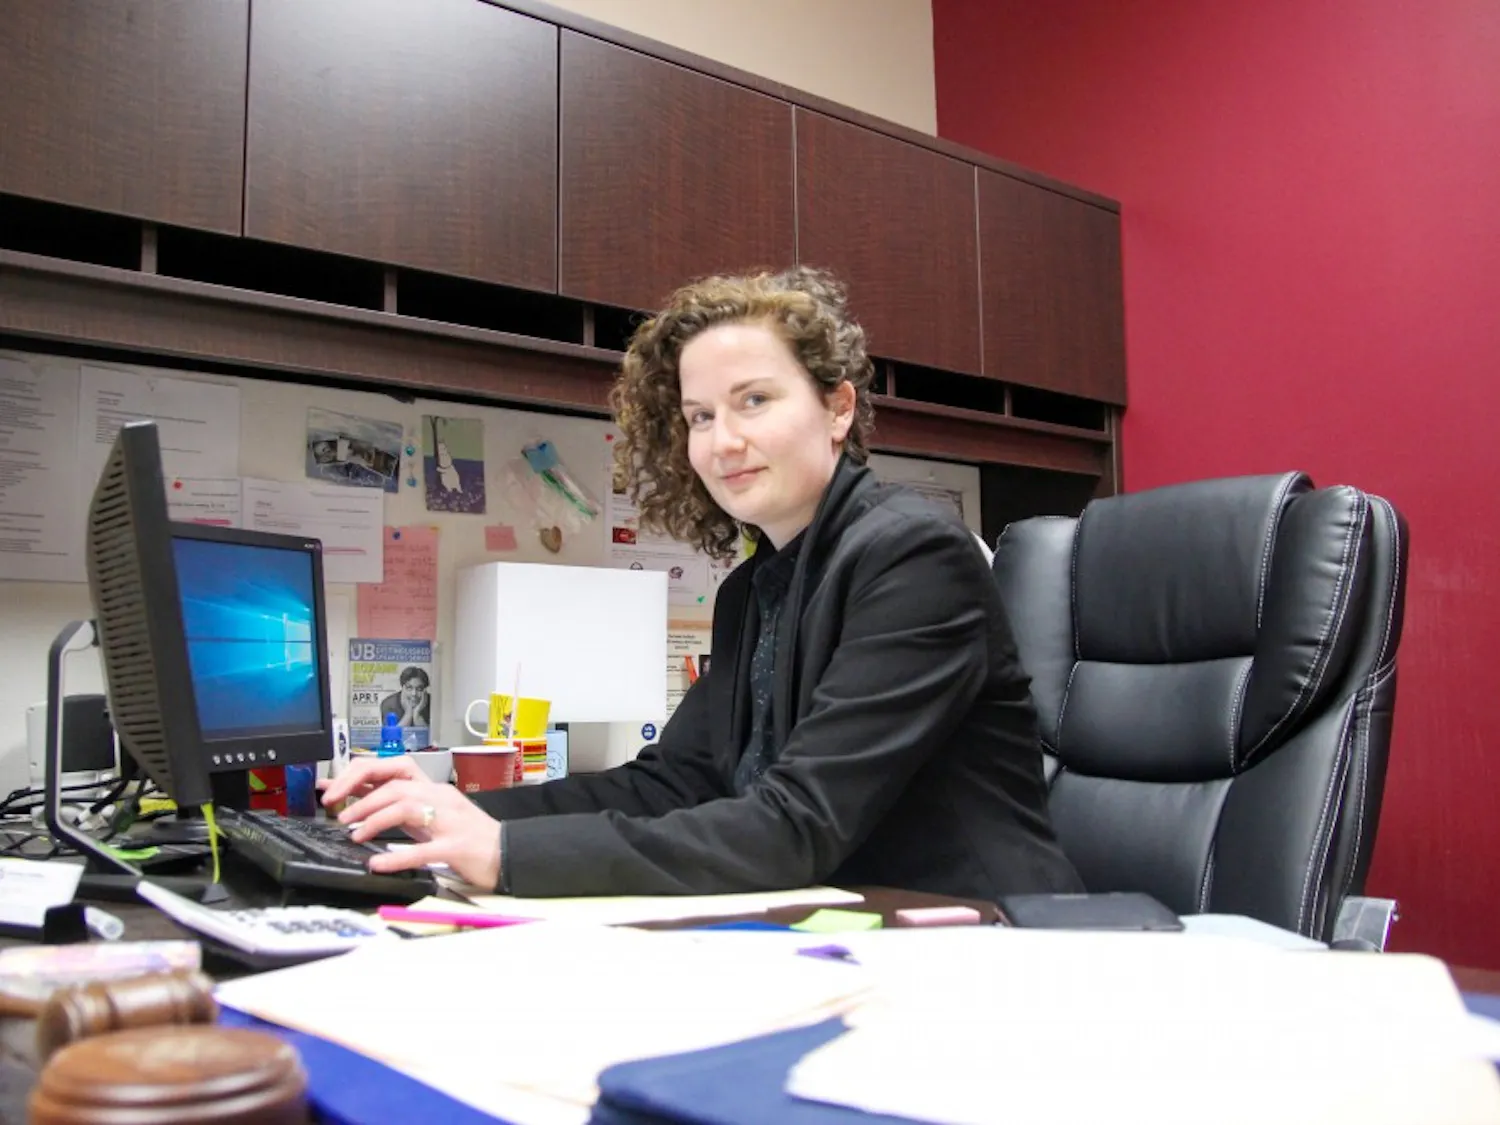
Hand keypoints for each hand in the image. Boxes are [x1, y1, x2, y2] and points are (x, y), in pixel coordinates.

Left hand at [317, 757, 501, 888]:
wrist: (507, 851)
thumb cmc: (467, 834)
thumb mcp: (430, 812)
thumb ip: (396, 803)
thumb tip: (355, 795)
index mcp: (432, 787)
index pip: (390, 767)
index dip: (356, 774)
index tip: (331, 789)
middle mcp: (440, 797)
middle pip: (394, 784)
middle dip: (359, 797)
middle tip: (337, 812)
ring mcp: (449, 821)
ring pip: (406, 807)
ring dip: (374, 819)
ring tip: (354, 834)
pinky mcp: (456, 846)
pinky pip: (422, 850)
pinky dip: (396, 858)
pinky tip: (378, 864)